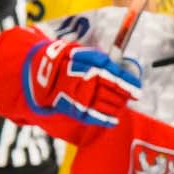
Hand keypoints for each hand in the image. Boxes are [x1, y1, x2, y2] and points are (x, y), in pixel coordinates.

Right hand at [23, 38, 142, 127]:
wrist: (36, 72)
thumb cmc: (63, 62)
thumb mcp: (79, 53)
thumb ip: (99, 61)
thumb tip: (120, 70)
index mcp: (88, 63)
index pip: (114, 75)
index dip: (128, 84)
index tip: (137, 91)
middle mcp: (85, 78)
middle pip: (113, 89)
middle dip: (124, 95)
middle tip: (131, 97)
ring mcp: (79, 93)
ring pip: (106, 103)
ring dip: (117, 106)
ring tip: (120, 105)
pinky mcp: (72, 107)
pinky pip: (93, 116)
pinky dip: (106, 119)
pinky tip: (113, 120)